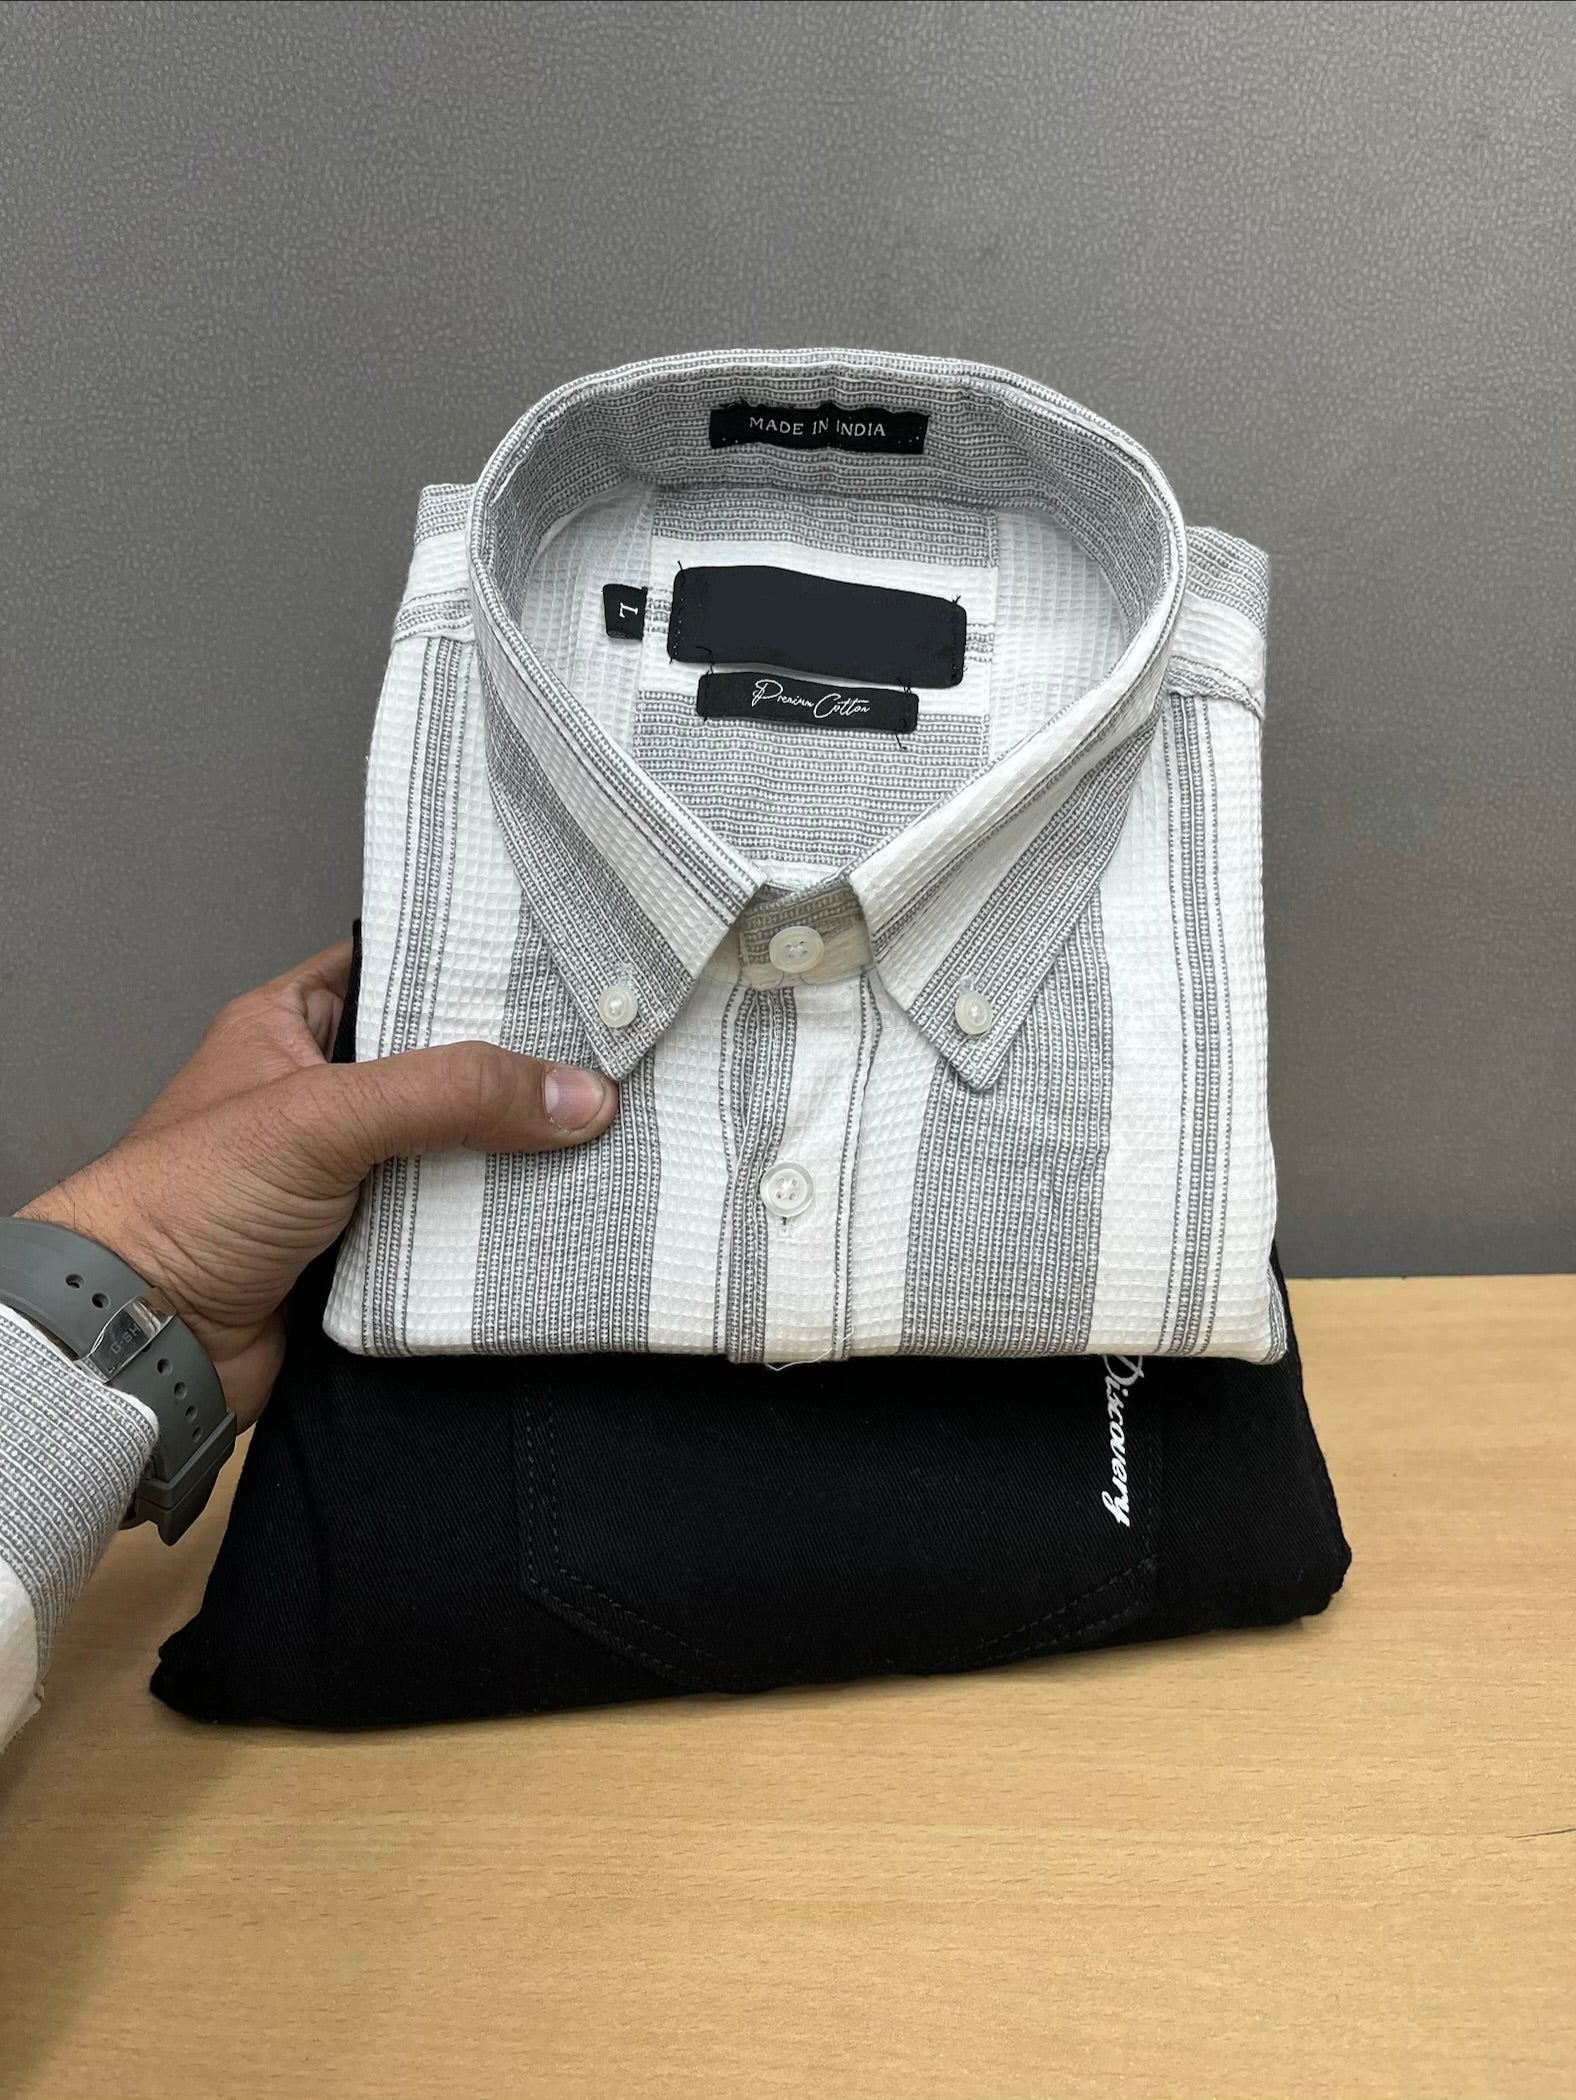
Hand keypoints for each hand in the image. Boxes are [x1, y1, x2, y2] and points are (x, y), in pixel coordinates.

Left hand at [17, 940, 617, 1427]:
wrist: (147, 1343)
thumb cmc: (186, 1203)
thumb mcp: (323, 1115)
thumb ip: (450, 1093)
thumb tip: (576, 1094)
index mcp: (292, 1027)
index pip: (397, 969)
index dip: (472, 968)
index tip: (561, 971)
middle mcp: (323, 1095)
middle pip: (443, 1067)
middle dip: (515, 1073)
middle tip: (602, 1061)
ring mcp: (348, 1175)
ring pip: (456, 1151)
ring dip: (514, 1157)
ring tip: (605, 1137)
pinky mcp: (367, 1250)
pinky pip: (449, 1228)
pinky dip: (493, 1229)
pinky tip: (560, 1213)